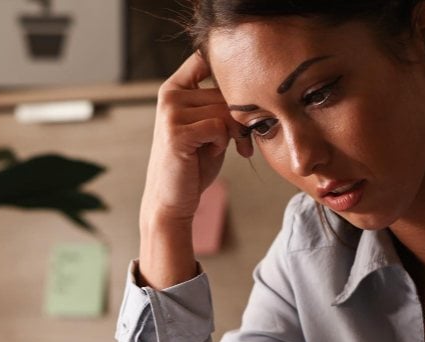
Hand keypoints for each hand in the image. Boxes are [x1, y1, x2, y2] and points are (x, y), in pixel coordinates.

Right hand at [138, 52, 251, 287]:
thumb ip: (219, 103)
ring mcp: (170, 113)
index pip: (205, 58)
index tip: (248, 83)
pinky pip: (218, 125)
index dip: (231, 68)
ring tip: (235, 147)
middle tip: (244, 139)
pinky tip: (216, 153)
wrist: (173, 200)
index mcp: (173, 88)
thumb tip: (255, 79)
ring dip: (237, 130)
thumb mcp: (208, 127)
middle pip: (224, 90)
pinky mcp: (176, 133)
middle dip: (241, 114)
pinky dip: (224, 141)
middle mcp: (169, 95)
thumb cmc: (194, 164)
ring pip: (224, 109)